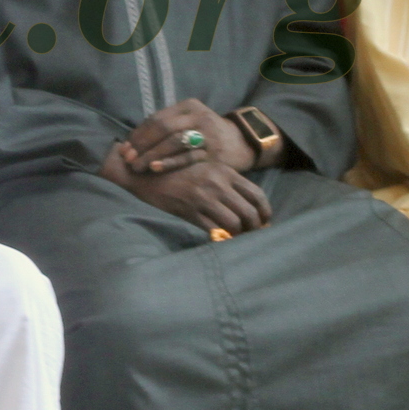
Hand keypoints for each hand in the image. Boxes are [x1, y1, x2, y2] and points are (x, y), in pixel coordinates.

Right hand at [101, 145, 273, 234]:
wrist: (143, 172)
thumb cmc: (176, 171)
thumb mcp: (205, 169)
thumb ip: (225, 183)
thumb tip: (245, 206)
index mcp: (224, 171)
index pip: (257, 194)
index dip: (265, 212)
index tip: (264, 221)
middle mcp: (217, 183)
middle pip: (249, 212)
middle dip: (255, 228)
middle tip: (252, 235)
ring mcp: (203, 197)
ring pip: (234, 224)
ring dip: (238, 235)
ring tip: (235, 239)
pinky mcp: (189, 210)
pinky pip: (213, 230)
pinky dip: (220, 239)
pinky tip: (219, 240)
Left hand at [114, 100, 254, 175]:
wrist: (241, 143)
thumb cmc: (206, 134)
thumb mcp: (189, 122)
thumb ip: (165, 128)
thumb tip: (130, 143)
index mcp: (188, 106)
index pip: (156, 118)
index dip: (138, 134)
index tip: (124, 148)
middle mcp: (198, 116)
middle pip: (162, 128)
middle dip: (141, 144)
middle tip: (127, 159)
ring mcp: (207, 133)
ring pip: (173, 141)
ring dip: (151, 155)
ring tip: (137, 166)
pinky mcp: (213, 152)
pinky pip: (186, 157)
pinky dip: (168, 163)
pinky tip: (155, 168)